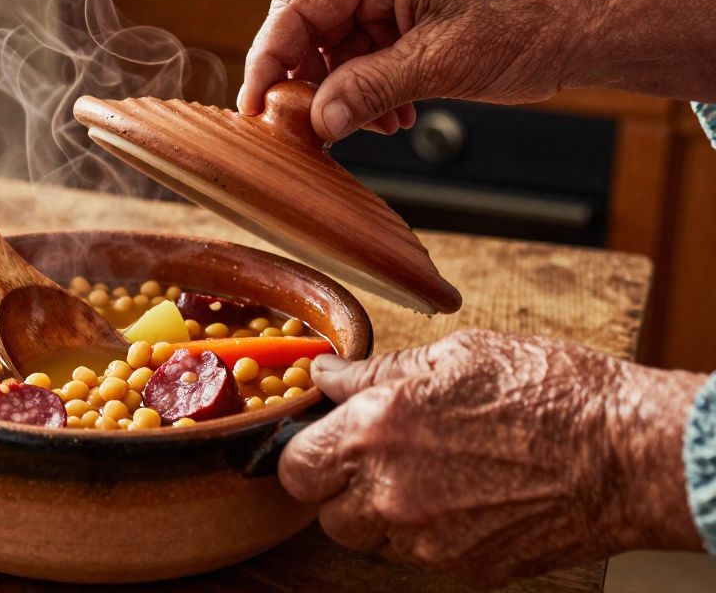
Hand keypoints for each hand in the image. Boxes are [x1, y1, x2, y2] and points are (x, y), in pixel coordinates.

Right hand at [237, 0, 616, 140]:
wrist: (582, 31)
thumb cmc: (529, 24)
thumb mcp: (441, 63)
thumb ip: (370, 89)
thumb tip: (318, 120)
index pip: (297, 7)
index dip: (268, 58)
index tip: (257, 105)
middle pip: (309, 29)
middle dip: (307, 82)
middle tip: (305, 127)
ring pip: (334, 50)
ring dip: (341, 94)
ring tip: (364, 126)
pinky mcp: (406, 23)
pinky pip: (363, 60)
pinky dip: (366, 94)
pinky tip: (390, 118)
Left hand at [278, 329, 703, 587]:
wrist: (627, 452)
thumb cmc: (550, 391)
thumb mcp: (456, 354)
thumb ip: (377, 372)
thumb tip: (328, 375)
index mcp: (376, 429)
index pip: (296, 465)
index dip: (306, 453)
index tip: (323, 440)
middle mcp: (391, 491)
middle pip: (325, 513)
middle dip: (339, 488)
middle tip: (373, 460)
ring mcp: (428, 539)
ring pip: (371, 539)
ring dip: (382, 513)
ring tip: (430, 475)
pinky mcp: (465, 568)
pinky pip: (420, 557)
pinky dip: (429, 534)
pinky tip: (465, 497)